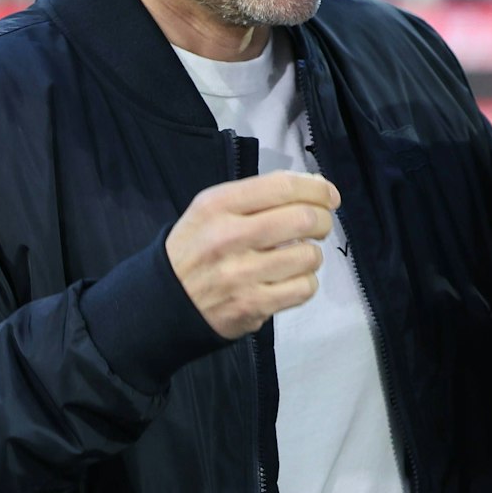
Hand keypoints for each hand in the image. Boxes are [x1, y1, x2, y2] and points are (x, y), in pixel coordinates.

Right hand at [165, 170, 339, 339]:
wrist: (162, 302)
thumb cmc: (196, 248)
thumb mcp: (211, 210)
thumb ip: (258, 195)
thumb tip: (316, 187)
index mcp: (217, 205)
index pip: (282, 186)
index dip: (317, 188)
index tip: (329, 196)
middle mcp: (228, 237)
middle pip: (303, 219)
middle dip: (323, 220)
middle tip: (319, 225)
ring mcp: (241, 274)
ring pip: (309, 256)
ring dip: (312, 254)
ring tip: (297, 255)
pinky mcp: (252, 305)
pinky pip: (304, 288)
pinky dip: (306, 282)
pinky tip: (290, 279)